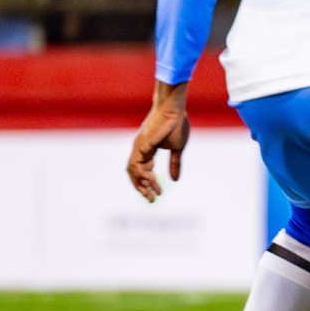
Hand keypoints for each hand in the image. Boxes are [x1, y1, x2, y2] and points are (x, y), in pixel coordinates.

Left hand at [127, 82, 190, 200]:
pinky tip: (153, 181)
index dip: (149, 183)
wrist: (173, 110)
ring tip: (153, 193)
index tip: (159, 193)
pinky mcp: (140, 146)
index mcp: (148, 151)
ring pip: (132, 171)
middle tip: (151, 200)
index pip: (143, 171)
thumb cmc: (176, 125)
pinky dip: (142, 175)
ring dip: (141, 185)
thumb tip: (175, 179)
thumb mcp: (177, 149)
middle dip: (142, 188)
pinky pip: (135, 165)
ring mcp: (138, 148)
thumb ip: (175, 164)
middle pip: (134, 174)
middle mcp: (140, 150)